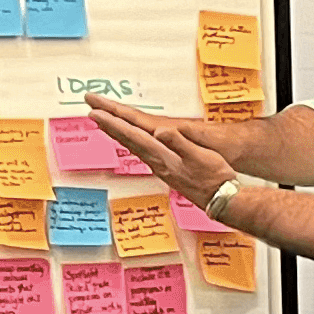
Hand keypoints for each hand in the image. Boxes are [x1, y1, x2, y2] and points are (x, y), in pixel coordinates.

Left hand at [87, 95, 237, 210]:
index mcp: (163, 156)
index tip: (96, 114)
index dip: (113, 124)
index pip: (133, 136)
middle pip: (127, 141)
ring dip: (117, 134)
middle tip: (92, 113)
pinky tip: (131, 142)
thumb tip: (161, 131)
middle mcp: (157, 163)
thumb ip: (180, 142)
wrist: (221, 199)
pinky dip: (131, 143)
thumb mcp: (200, 156)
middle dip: (108, 126)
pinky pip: (142, 152)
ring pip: (132, 147)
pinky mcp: (167, 170)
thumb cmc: (214, 178)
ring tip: (104, 124)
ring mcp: (161, 168)